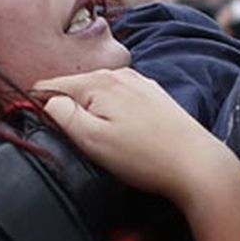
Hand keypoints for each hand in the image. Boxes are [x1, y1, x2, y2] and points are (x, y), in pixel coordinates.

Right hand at [35, 68, 239, 211]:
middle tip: (85, 144)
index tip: (54, 135)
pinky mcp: (152, 94)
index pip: (47, 87)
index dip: (41, 110)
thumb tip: (43, 100)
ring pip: (95, 94)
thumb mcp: (91, 139)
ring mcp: (137, 82)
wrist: (199, 167)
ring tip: (109, 142)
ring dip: (92, 114)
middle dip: (69, 112)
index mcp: (97, 82)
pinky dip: (113, 114)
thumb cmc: (143, 157)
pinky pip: (117, 98)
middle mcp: (117, 74)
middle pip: (72, 89)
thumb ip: (60, 113)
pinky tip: (127, 136)